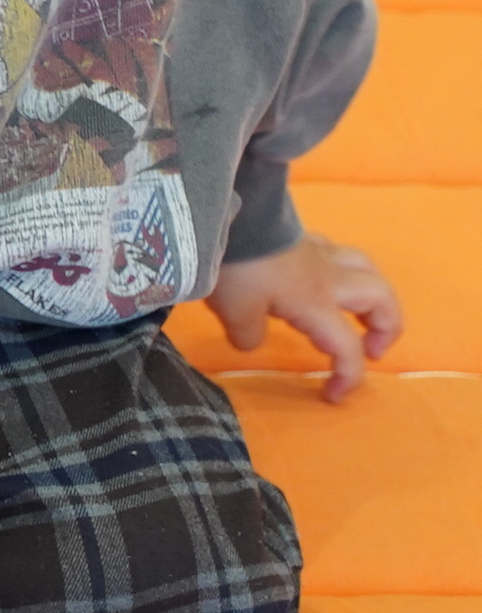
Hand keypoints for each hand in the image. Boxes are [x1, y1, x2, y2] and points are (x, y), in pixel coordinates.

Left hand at [208, 233, 399, 402]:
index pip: (346, 346)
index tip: (333, 396)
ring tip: (357, 313)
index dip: (349, 376)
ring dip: (371, 295)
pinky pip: (338, 253)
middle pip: (381, 298)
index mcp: (316, 303)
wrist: (226, 215)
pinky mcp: (301, 236)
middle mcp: (327, 277)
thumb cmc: (235, 267)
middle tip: (371, 349)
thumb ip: (248, 334)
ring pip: (366, 268)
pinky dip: (342, 271)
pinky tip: (319, 279)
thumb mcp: (234, 312)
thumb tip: (252, 341)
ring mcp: (317, 252)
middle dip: (386, 327)